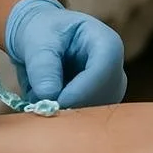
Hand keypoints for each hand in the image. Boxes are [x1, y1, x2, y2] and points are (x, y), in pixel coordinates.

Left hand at [5, 0, 126, 106]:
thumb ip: (42, 66)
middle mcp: (115, 70)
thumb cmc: (43, 32)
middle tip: (42, 108)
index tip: (54, 102)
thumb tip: (49, 96)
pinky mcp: (100, 107)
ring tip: (40, 100)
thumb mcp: (37, 40)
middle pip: (103, 96)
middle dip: (72, 105)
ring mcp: (110, 91)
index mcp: (106, 42)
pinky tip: (48, 105)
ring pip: (95, 114)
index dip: (81, 90)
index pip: (104, 69)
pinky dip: (65, 117)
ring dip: (67, 113)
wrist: (42, 40)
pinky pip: (86, 120)